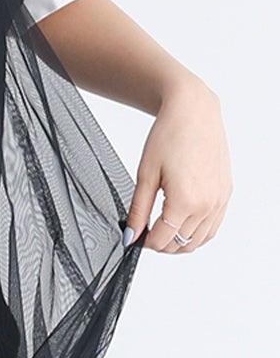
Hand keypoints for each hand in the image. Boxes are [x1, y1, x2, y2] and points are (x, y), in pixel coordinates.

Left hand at [122, 77, 233, 252]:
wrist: (193, 112)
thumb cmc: (169, 136)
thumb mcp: (145, 175)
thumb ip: (138, 211)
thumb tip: (131, 235)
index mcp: (186, 201)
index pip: (162, 241)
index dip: (144, 243)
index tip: (135, 236)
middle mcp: (207, 204)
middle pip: (181, 244)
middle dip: (160, 243)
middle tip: (145, 231)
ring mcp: (220, 200)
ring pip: (198, 241)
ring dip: (178, 241)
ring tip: (162, 227)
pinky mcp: (226, 194)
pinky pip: (212, 227)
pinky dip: (196, 232)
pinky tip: (182, 223)